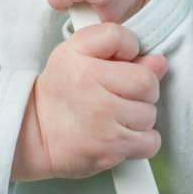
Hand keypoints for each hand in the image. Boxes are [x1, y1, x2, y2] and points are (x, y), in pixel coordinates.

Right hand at [12, 24, 167, 180]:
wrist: (34, 133)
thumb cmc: (59, 91)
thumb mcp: (74, 52)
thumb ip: (114, 44)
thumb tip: (159, 62)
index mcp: (82, 62)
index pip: (126, 42)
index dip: (129, 53)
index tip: (119, 66)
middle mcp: (94, 92)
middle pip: (147, 83)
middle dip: (140, 89)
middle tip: (119, 94)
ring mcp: (104, 124)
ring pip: (150, 114)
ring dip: (139, 116)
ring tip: (118, 116)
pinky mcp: (111, 150)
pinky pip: (150, 142)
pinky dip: (143, 140)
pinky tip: (124, 134)